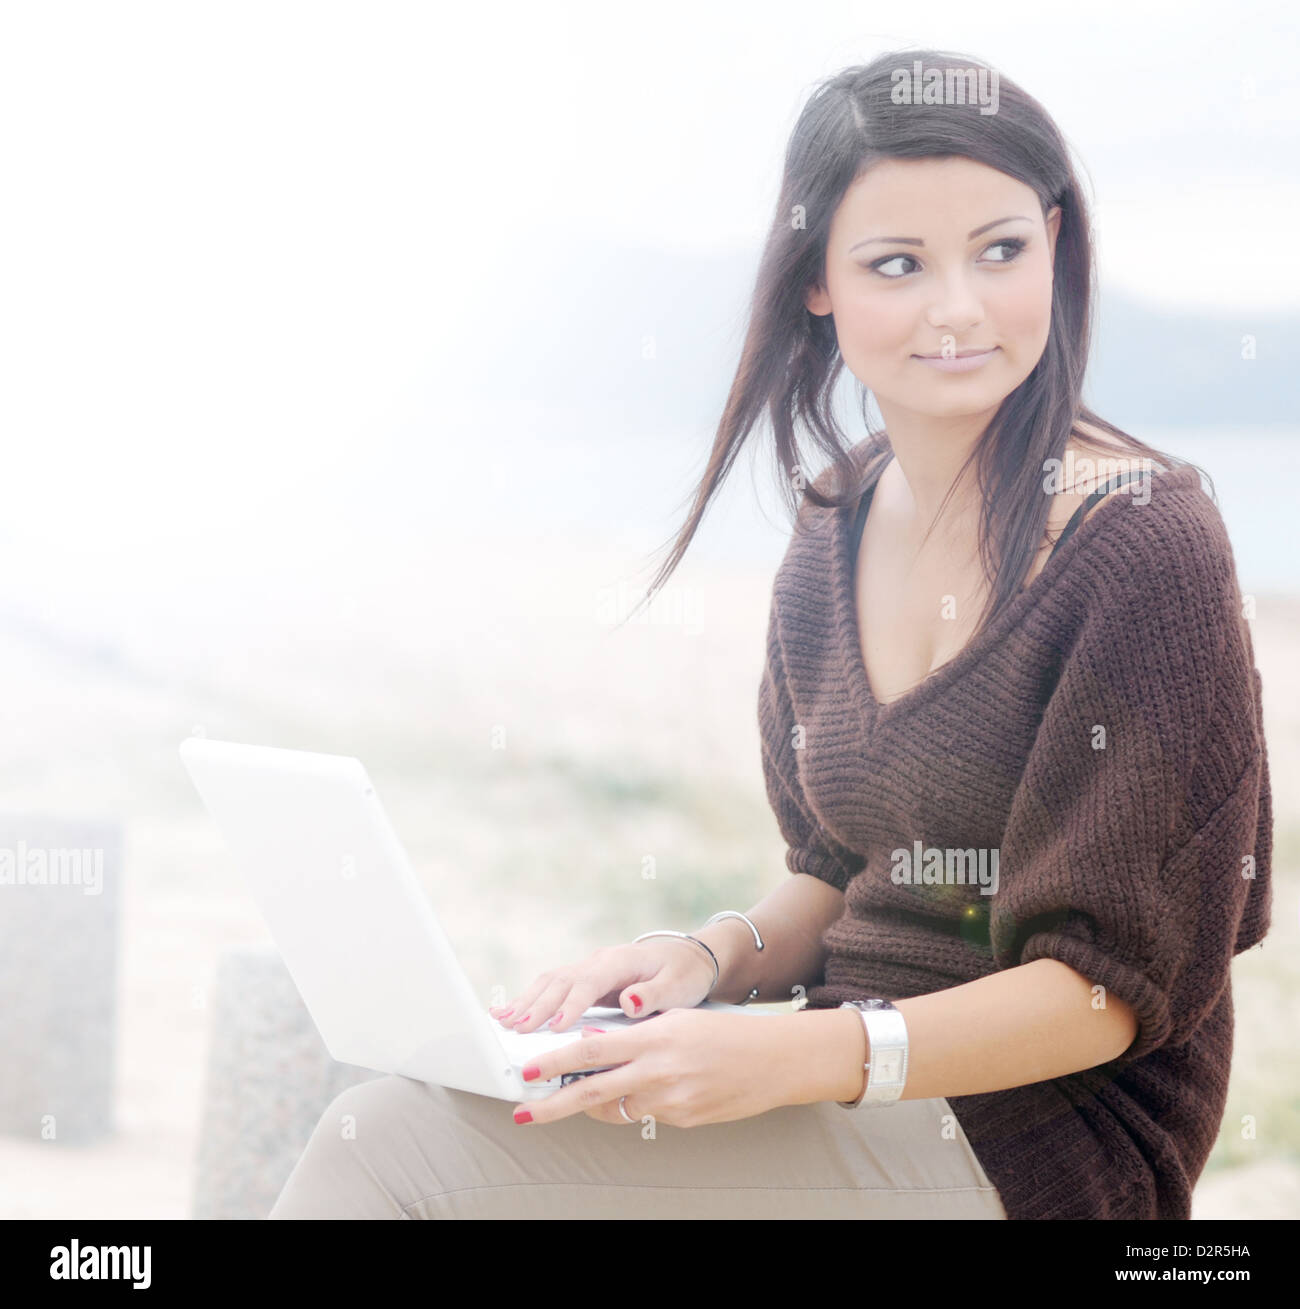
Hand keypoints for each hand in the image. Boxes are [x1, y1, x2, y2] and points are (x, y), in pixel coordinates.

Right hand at [487, 938, 716, 1033]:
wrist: (688, 959)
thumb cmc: (684, 974)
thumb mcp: (678, 986)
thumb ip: (654, 995)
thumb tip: (629, 1002)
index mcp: (620, 961)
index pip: (589, 982)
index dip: (569, 1005)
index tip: (553, 1028)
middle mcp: (599, 961)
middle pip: (561, 981)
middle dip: (537, 1006)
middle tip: (515, 1030)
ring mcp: (589, 968)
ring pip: (550, 982)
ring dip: (526, 1002)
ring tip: (503, 1022)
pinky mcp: (585, 980)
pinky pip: (552, 988)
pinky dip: (529, 1000)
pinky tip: (508, 1012)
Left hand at [511, 1009, 797, 1128]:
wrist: (775, 1060)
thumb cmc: (725, 1032)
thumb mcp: (677, 1019)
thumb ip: (633, 1034)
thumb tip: (591, 1043)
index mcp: (653, 1038)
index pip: (591, 1051)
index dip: (555, 1062)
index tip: (529, 1071)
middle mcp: (658, 1072)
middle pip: (591, 1092)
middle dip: (552, 1105)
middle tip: (523, 1112)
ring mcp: (670, 1101)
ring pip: (616, 1108)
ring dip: (599, 1101)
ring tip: (597, 1089)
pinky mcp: (682, 1121)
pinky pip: (646, 1115)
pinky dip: (640, 1102)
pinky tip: (660, 1087)